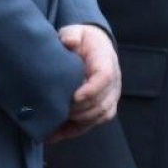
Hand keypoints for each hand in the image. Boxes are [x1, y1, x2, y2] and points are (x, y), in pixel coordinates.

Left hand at [49, 24, 120, 142]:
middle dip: (80, 109)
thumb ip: (71, 35)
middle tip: (57, 109)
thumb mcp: (75, 32)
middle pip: (102, 102)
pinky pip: (92, 123)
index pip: (105, 78)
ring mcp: (110, 97)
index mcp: (106, 62)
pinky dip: (74, 130)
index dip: (91, 90)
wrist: (93, 47)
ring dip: (78, 121)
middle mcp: (113, 83)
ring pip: (99, 116)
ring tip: (54, 123)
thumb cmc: (81, 40)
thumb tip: (70, 42)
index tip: (74, 97)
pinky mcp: (103, 107)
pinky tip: (55, 135)